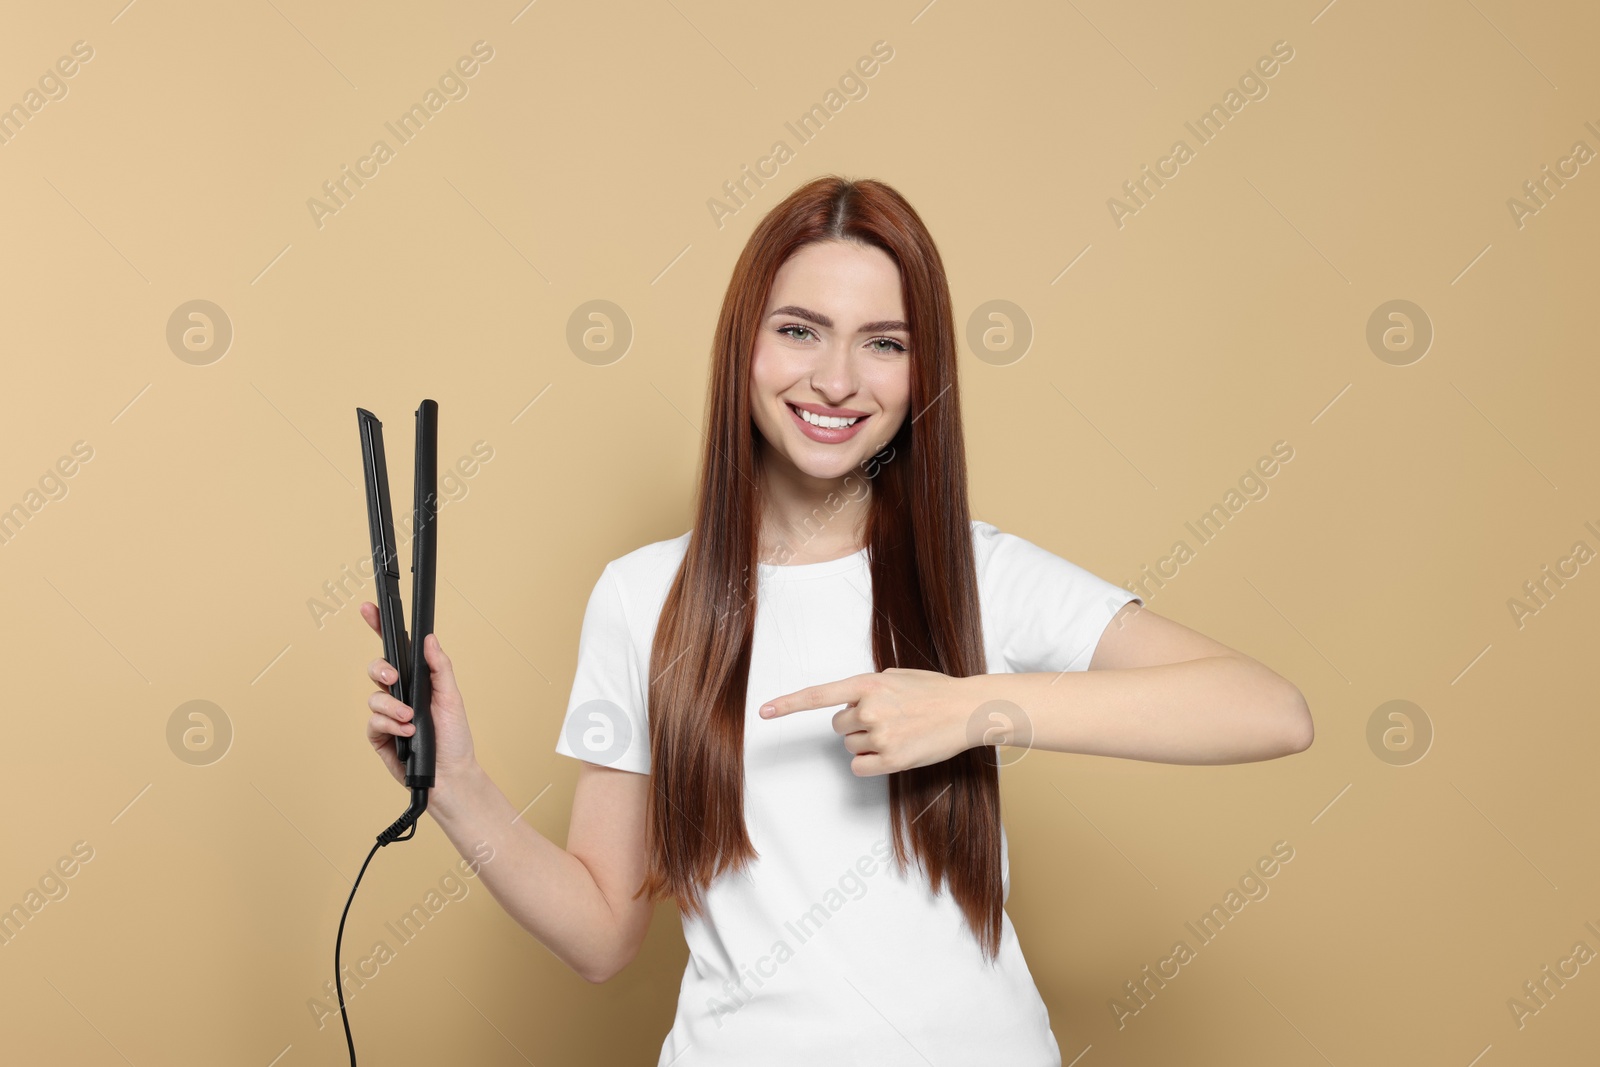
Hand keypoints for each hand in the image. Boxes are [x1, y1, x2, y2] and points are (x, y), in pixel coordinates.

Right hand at [360, 602, 476, 793]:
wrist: (450, 775)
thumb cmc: (454, 738)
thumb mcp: (452, 698)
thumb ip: (440, 668)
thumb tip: (430, 639)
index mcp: (417, 680)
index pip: (395, 650)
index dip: (379, 627)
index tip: (368, 608)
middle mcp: (399, 694)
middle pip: (376, 668)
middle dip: (380, 668)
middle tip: (393, 676)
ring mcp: (387, 715)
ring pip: (374, 697)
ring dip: (392, 707)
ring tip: (411, 719)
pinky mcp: (379, 736)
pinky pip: (373, 722)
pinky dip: (390, 725)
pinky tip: (406, 733)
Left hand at [758, 667, 978, 775]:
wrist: (965, 710)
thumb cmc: (932, 692)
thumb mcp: (895, 677)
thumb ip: (867, 687)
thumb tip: (848, 701)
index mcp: (868, 683)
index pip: (819, 695)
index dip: (788, 704)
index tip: (763, 712)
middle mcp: (870, 708)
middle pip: (838, 725)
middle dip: (855, 723)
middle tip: (886, 718)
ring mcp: (880, 735)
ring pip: (850, 746)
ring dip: (867, 742)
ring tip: (898, 731)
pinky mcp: (891, 760)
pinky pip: (860, 766)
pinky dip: (870, 763)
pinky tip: (893, 751)